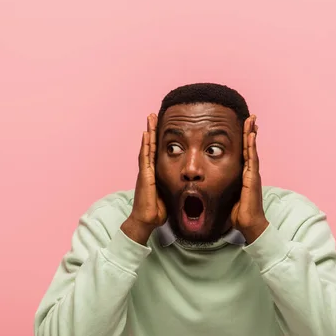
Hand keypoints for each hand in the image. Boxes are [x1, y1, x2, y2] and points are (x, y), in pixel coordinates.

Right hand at [121, 114, 166, 244]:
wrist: (147, 220)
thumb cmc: (158, 210)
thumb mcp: (171, 194)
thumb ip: (177, 186)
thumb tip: (191, 184)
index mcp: (155, 173)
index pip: (157, 151)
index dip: (158, 138)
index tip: (162, 125)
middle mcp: (149, 169)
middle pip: (150, 145)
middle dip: (152, 130)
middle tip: (153, 115)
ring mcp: (145, 171)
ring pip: (147, 147)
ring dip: (148, 132)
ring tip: (150, 118)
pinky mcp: (144, 175)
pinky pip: (145, 156)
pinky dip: (145, 144)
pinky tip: (146, 133)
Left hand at [230, 115, 268, 243]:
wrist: (247, 224)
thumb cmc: (236, 212)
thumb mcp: (225, 195)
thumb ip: (219, 187)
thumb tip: (205, 184)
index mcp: (241, 174)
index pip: (242, 152)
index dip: (242, 139)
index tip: (241, 126)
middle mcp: (248, 171)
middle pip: (248, 147)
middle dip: (248, 132)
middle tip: (249, 117)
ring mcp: (252, 173)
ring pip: (251, 149)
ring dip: (251, 133)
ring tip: (251, 120)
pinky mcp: (252, 177)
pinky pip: (252, 158)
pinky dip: (251, 145)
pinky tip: (251, 135)